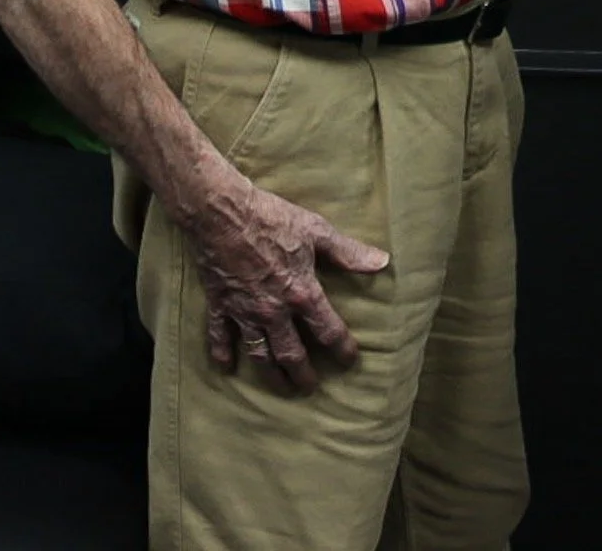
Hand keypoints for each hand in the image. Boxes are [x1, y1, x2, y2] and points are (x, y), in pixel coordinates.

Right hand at [189, 175, 388, 394]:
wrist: (222, 213)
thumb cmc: (273, 218)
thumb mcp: (316, 231)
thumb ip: (347, 252)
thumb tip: (381, 263)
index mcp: (301, 293)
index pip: (328, 331)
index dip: (342, 349)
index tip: (350, 361)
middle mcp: (274, 311)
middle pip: (291, 354)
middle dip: (303, 374)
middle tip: (309, 388)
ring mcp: (244, 312)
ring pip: (259, 354)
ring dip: (270, 375)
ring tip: (280, 388)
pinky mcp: (220, 305)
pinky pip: (220, 337)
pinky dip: (222, 354)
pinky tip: (227, 368)